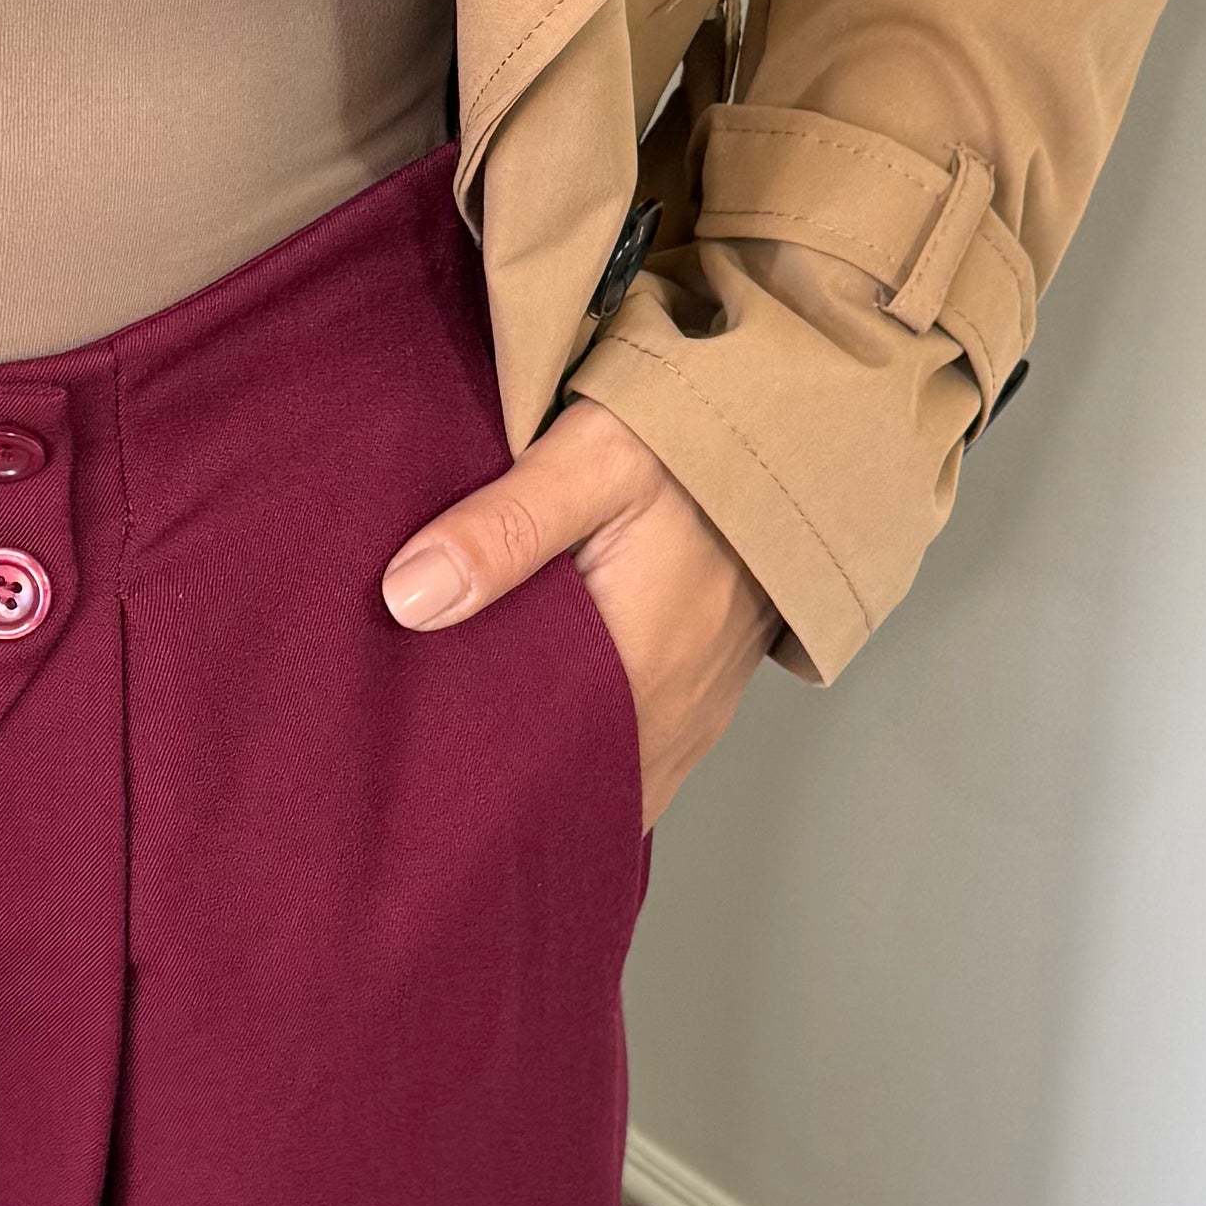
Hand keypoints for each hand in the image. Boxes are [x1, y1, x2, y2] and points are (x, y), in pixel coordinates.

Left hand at [380, 394, 771, 824]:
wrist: (796, 424)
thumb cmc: (695, 438)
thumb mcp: (591, 459)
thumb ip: (502, 528)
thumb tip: (409, 597)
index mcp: (637, 672)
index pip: (533, 768)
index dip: (470, 772)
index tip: (413, 757)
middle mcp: (673, 714)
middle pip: (568, 781)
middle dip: (502, 779)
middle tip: (428, 754)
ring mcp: (695, 712)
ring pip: (604, 773)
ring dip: (550, 765)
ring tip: (478, 741)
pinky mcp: (705, 694)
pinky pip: (637, 752)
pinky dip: (591, 748)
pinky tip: (546, 715)